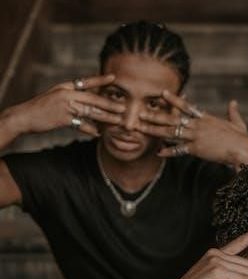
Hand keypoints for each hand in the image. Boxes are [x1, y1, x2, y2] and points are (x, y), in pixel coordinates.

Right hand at [9, 74, 124, 136]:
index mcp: (66, 87)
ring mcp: (65, 106)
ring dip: (106, 117)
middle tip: (123, 107)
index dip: (101, 80)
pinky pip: (81, 124)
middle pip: (93, 99)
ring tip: (118, 120)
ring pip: (90, 112)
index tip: (114, 77)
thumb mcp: (57, 98)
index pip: (86, 82)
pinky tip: (98, 133)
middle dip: (110, 103)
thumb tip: (89, 105)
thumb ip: (73, 100)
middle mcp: (67, 94)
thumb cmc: (42, 109)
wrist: (24, 116)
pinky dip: (90, 129)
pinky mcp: (62, 119)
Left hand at [137, 90, 247, 167]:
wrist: (243, 149)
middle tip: (141, 113)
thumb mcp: (238, 123)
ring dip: (155, 129)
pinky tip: (158, 152)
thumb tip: (234, 102)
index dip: (174, 99)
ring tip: (141, 127)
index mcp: (207, 118)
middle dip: (156, 115)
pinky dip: (168, 151)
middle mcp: (198, 125)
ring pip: (171, 131)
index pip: (187, 107)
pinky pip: (179, 149)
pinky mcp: (197, 149)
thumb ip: (233, 113)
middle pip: (173, 118)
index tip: (162, 94)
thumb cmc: (242, 139)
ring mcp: (196, 136)